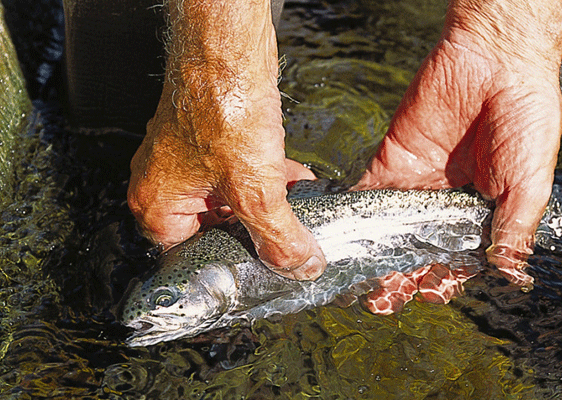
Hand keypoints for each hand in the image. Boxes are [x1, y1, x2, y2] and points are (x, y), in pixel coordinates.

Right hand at [127, 0, 325, 279]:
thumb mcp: (257, 188)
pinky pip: (239, 170)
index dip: (230, 262)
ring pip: (232, 197)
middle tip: (286, 240)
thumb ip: (279, 235)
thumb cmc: (223, 107)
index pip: (188, 256)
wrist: (229, 47)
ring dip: (267, 203)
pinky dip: (267, 177)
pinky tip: (298, 179)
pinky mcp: (211, 138)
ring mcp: (188, 159)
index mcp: (157, 203)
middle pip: (215, 227)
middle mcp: (166, 182)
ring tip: (299, 209)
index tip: (262, 267)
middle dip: (256, 230)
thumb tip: (299, 266)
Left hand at [355, 0, 561, 288]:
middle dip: (405, 277)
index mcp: (483, 211)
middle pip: (420, 250)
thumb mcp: (530, 182)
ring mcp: (418, 183)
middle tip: (387, 299)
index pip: (459, 258)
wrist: (497, 61)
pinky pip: (369, 194)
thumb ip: (514, 226)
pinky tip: (346, 242)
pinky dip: (355, 218)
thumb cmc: (527, 119)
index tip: (430, 295)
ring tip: (366, 285)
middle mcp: (447, 202)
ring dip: (378, 259)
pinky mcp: (393, 160)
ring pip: (391, 232)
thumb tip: (507, 271)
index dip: (444, 279)